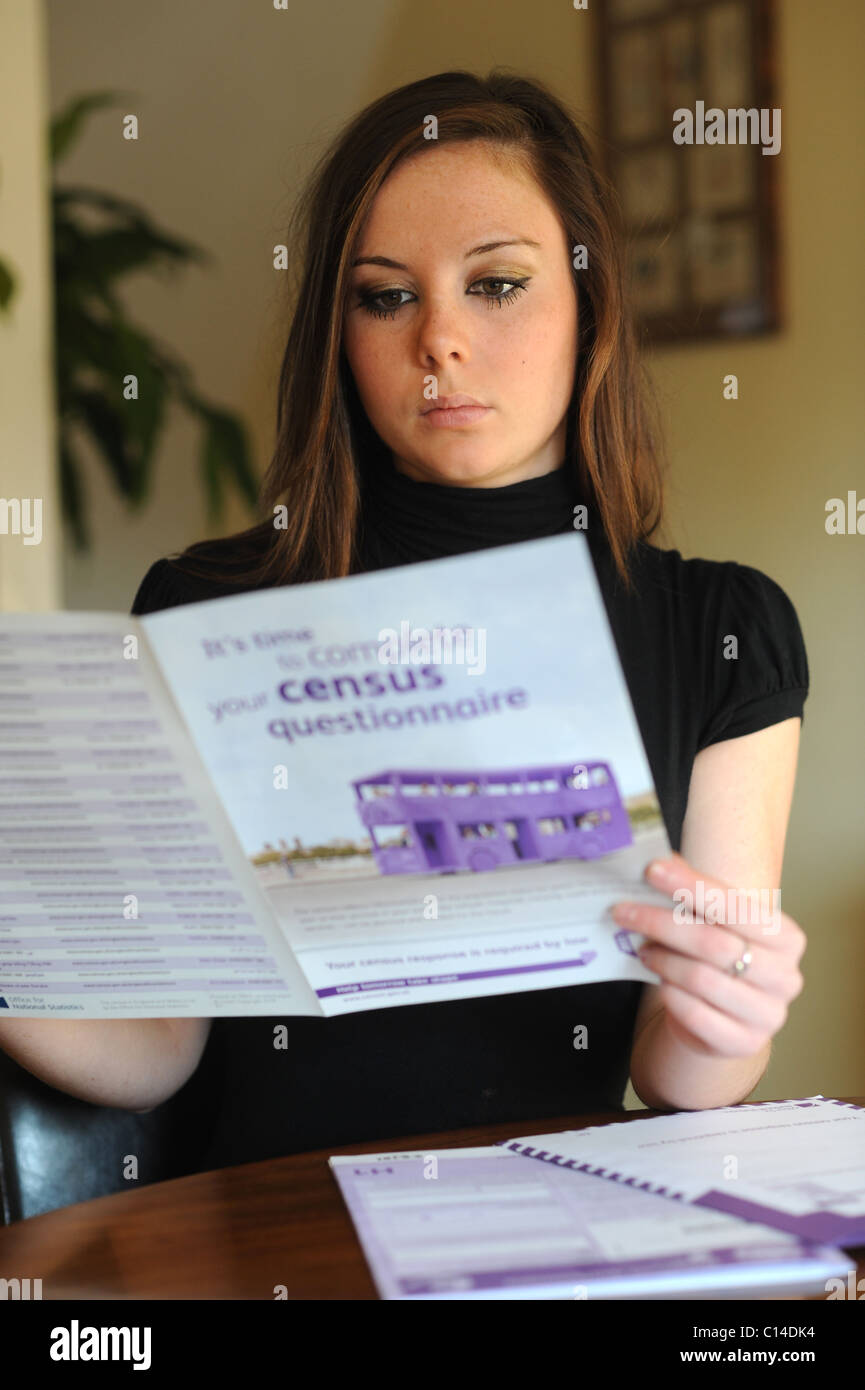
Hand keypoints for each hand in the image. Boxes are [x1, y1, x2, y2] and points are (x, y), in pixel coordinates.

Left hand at [611, 852, 805, 1058]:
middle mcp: (786, 976)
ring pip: (701, 978)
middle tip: (624, 912)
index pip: (735, 905)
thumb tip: (658, 860)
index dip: (691, 885)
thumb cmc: (720, 958)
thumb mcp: (715, 923)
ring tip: (642, 948)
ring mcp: (768, 1014)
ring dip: (662, 959)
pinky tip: (658, 979)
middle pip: (713, 943)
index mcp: (786, 938)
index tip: (651, 870)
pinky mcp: (743, 1043)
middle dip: (662, 923)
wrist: (725, 1017)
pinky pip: (694, 1013)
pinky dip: (669, 993)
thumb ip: (694, 892)